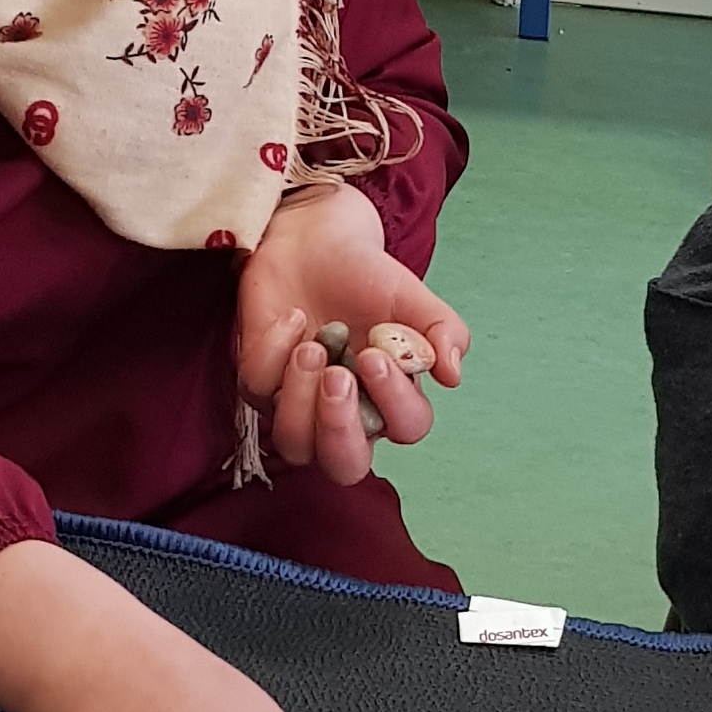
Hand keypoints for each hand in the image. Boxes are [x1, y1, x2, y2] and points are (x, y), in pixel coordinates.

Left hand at [236, 180, 469, 483]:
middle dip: (338, 429)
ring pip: (294, 445)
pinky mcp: (262, 385)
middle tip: (338, 377)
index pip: (406, 429)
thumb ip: (443, 331)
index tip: (376, 356)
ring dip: (301, 398)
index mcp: (392, 399)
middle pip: (344, 467)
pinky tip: (292, 319)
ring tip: (311, 347)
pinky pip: (259, 391)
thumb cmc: (367, 277)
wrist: (314, 244)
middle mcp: (347, 415)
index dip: (394, 401)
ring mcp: (300, 406)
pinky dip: (274, 352)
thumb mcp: (413, 297)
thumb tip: (452, 375)